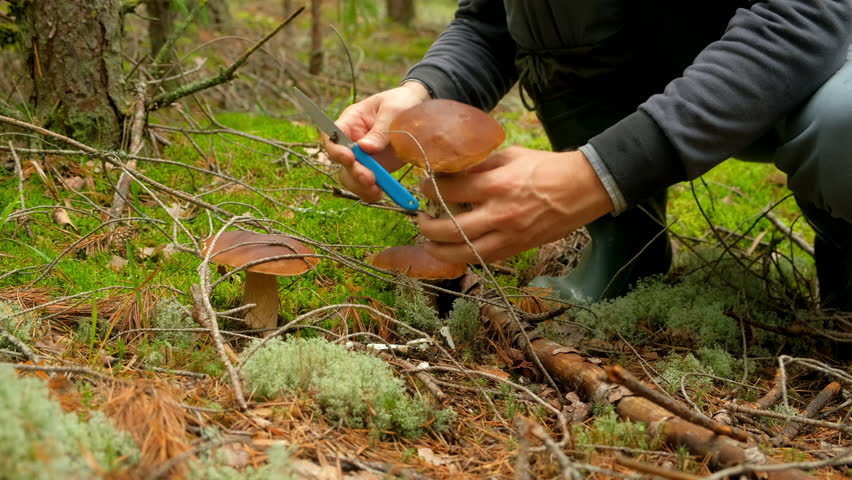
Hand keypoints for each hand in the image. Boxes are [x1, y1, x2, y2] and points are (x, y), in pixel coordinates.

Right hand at [323, 82, 430, 202]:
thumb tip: (365, 148)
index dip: (336, 150)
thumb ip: (380, 130)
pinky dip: (370, 192)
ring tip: (377, 191)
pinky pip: (366, 185)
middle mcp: (352, 141)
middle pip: (341, 162)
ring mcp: (363, 157)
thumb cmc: (401, 102)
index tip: (349, 158)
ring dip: (361, 186)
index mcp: (351, 121)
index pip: (332, 137)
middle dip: (353, 172)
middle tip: (370, 178)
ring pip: (351, 177)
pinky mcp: (376, 168)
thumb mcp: (393, 110)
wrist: (419, 108)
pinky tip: (381, 193)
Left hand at [417, 146, 614, 263]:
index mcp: (497, 185)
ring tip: (429, 241)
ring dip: (438, 249)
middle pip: (448, 229)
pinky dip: (463, 256)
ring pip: (462, 252)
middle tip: (420, 217)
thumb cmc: (546, 167)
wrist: (583, 188)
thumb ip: (480, 164)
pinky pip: (482, 259)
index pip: (449, 190)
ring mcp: (508, 236)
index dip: (429, 188)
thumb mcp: (510, 155)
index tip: (424, 185)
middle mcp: (500, 214)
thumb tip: (450, 169)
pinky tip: (454, 250)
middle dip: (426, 225)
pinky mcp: (516, 249)